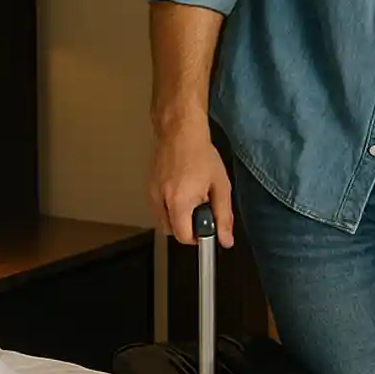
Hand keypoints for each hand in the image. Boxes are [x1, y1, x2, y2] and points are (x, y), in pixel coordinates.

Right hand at [147, 125, 233, 247]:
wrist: (180, 133)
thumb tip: (226, 239)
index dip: (197, 238)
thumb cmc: (201, 155)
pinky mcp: (149, 189)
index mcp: (180, 201)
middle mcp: (161, 201)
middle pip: (172, 231)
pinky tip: (183, 191)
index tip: (207, 230)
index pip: (183, 236)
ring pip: (164, 221)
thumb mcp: (221, 186)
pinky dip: (171, 207)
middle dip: (188, 227)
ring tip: (194, 198)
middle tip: (203, 210)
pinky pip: (159, 208)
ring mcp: (152, 194)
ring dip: (179, 217)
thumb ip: (224, 216)